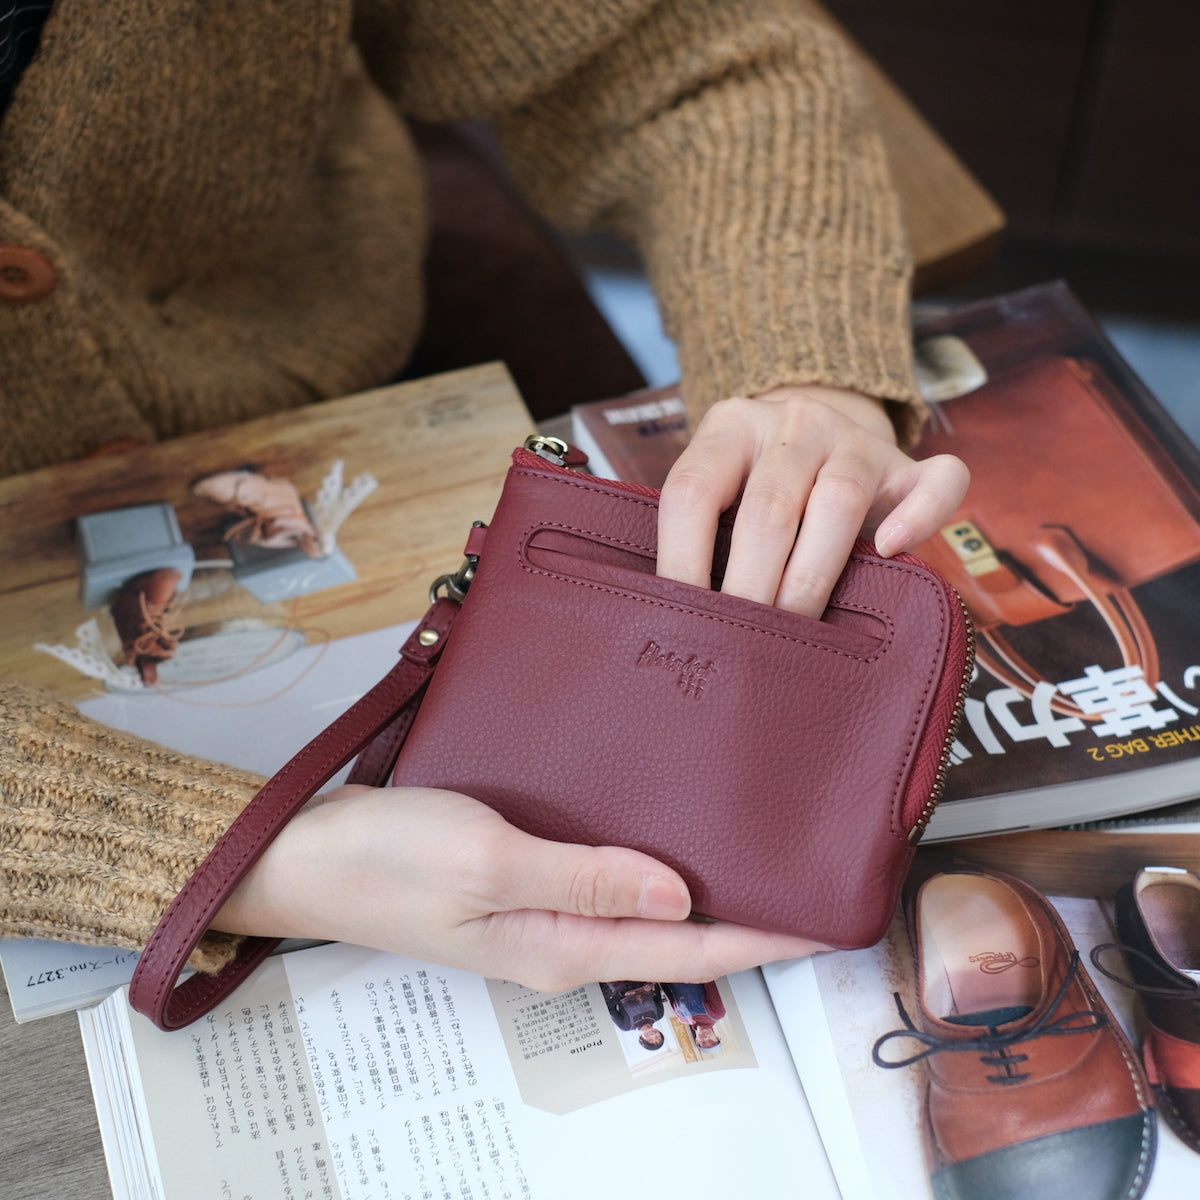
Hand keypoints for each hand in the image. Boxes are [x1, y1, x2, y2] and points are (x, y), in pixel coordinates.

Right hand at [215, 785, 822, 991]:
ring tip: (758, 850)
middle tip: (806, 873)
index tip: (825, 919)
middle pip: (677, 934)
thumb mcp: (489, 863)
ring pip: (645, 905)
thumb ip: (586, 876)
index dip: (763, 934)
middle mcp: (563, 939)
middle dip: (747, 915)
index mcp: (564, 945)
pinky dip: (649, 860)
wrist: (307, 856)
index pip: (690, 946)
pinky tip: (666, 827)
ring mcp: (543, 913)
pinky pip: (605, 878)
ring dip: (702, 885)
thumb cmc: (389, 859)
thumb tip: (681, 889)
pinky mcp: (523, 883)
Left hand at [656, 385, 968, 616]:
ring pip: (839, 499)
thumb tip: (676, 617)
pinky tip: (891, 550)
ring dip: (812, 574)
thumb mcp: (719, 490)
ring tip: (796, 627)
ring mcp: (855, 440)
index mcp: (729, 428)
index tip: (681, 619)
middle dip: (751, 585)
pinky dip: (919, 516)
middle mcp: (792, 424)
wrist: (820, 435)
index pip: (693, 492)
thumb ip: (700, 530)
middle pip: (767, 507)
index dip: (681, 559)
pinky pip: (935, 480)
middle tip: (742, 644)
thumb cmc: (753, 488)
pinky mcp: (908, 464)